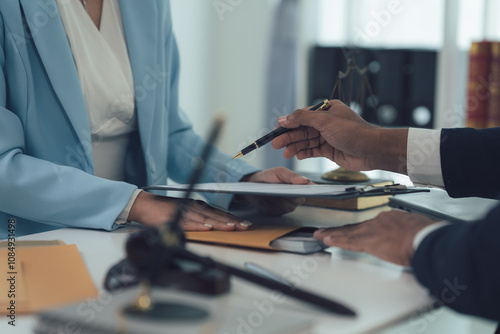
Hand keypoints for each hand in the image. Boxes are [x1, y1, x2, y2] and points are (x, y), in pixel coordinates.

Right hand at [129, 191, 251, 230]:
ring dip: (218, 223)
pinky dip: (198, 225)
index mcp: (196, 207)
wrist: (143, 205)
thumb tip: (212, 227)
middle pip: (215, 215)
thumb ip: (198, 219)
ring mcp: (184, 211)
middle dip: (231, 222)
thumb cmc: (164, 210)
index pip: (218, 214)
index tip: (244, 224)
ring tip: (231, 227)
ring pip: (205, 218)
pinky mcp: (174, 217)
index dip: (232, 219)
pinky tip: (207, 228)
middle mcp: (193, 207)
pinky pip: (188, 222)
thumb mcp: (185, 212)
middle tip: (244, 226)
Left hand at [239, 167, 311, 215]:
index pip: (309, 190)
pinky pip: (277, 211)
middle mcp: (295, 199)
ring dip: (279, 199)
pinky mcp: (277, 213)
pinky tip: (266, 199)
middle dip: (290, 194)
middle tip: (282, 189)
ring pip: (288, 206)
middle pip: (298, 200)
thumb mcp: (279, 172)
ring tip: (271, 192)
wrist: (254, 185)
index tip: (313, 190)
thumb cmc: (269, 177)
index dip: (312, 190)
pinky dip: (271, 205)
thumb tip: (306, 180)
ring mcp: (286, 207)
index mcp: (298, 187)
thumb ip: (291, 176)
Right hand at [272, 100, 407, 173]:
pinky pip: (313, 150)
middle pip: (303, 129)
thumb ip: (302, 118)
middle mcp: (327, 122)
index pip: (303, 116)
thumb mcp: (325, 121)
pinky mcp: (330, 150)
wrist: (372, 150)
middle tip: (276, 144)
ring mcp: (329, 137)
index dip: (289, 123)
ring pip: (307, 141)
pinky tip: (297, 155)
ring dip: (295, 146)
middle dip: (289, 137)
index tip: (276, 130)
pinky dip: (305, 152)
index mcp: (327, 110)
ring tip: (285, 153)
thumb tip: (284, 118)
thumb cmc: (353, 132)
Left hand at [313, 210, 438, 265]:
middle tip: (327, 231)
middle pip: (356, 228)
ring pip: (348, 233)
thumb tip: (412, 240)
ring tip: (321, 235)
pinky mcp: (369, 241)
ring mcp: (373, 230)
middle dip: (341, 230)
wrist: (426, 238)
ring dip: (333, 235)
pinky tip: (327, 239)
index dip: (359, 229)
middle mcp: (379, 222)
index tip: (352, 231)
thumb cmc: (427, 236)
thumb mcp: (418, 231)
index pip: (370, 225)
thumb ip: (410, 235)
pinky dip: (336, 240)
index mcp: (391, 219)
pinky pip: (348, 241)